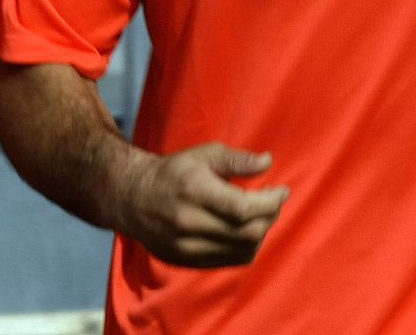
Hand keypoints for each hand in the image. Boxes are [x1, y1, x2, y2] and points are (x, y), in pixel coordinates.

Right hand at [111, 141, 288, 266]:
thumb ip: (235, 160)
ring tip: (261, 214)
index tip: (282, 190)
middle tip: (273, 201)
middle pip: (248, 232)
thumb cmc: (174, 171)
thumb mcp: (202, 155)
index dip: (271, 202)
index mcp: (193, 191)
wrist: (132, 198)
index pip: (243, 209)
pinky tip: (246, 230)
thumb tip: (268, 162)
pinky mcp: (188, 261)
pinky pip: (231, 260)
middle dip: (270, 216)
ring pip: (243, 250)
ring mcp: (187, 246)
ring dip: (262, 232)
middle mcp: (189, 223)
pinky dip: (247, 246)